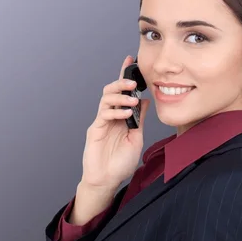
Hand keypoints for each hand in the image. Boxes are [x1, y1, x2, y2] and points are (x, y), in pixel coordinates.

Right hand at [80, 55, 149, 193]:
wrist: (107, 180)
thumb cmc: (120, 162)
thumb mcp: (137, 137)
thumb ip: (140, 119)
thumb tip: (146, 100)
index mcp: (120, 117)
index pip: (122, 92)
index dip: (125, 75)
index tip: (130, 60)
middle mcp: (110, 117)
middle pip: (111, 91)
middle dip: (121, 82)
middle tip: (133, 82)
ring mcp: (101, 123)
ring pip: (106, 99)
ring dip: (119, 95)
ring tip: (132, 98)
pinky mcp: (95, 131)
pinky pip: (103, 115)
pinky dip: (115, 111)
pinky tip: (126, 114)